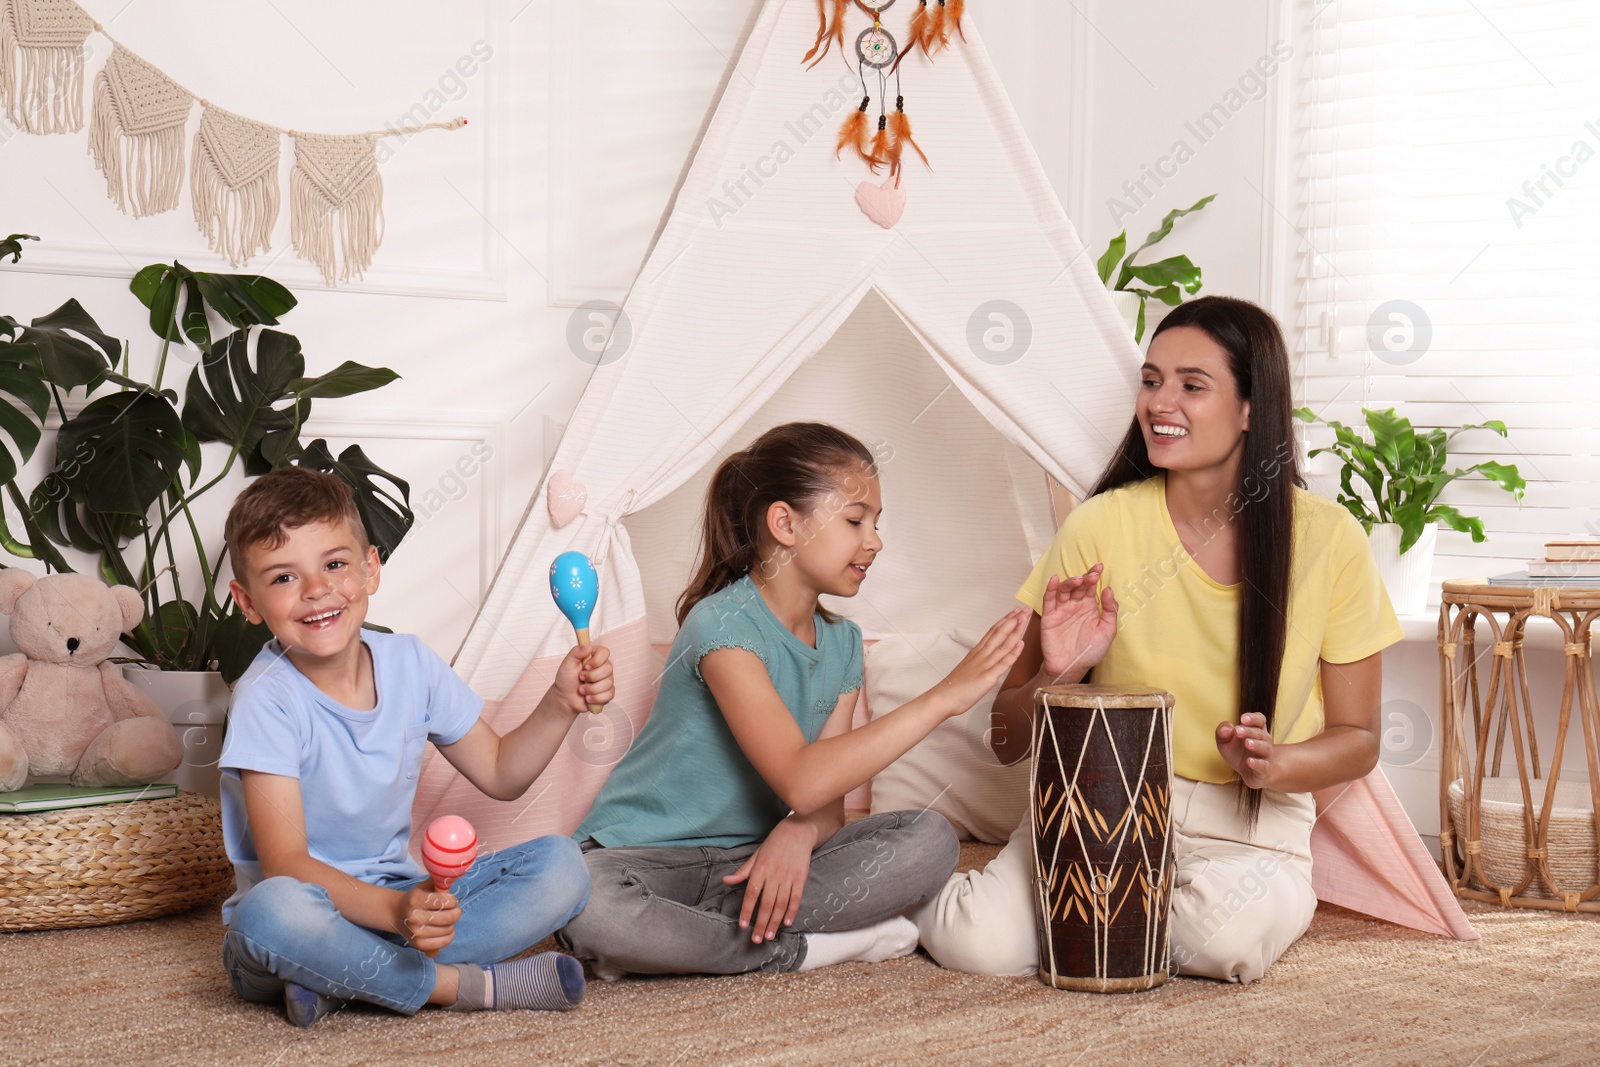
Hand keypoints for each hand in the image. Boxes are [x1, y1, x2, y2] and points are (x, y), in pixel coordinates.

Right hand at [394, 882, 461, 955]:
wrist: (396, 914)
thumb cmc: (416, 898)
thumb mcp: (424, 886)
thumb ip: (438, 880)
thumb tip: (453, 875)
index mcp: (416, 899)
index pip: (444, 902)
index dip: (453, 901)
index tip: (453, 900)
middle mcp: (414, 917)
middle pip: (448, 918)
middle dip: (457, 912)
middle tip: (456, 910)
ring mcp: (415, 932)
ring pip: (448, 930)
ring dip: (453, 923)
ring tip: (448, 919)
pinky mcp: (418, 944)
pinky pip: (443, 942)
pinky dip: (450, 935)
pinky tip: (447, 930)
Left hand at [554, 644, 613, 713]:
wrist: (565, 698)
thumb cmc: (566, 680)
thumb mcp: (567, 664)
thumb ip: (576, 652)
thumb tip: (587, 647)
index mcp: (594, 657)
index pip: (605, 652)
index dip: (597, 660)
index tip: (586, 667)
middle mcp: (603, 667)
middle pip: (608, 669)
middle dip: (592, 677)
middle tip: (581, 678)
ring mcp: (607, 680)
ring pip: (608, 683)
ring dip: (591, 689)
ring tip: (581, 690)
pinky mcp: (608, 693)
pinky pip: (609, 695)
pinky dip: (596, 698)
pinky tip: (588, 698)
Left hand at [722, 817, 818, 942]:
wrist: (798, 831)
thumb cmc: (774, 843)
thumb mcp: (756, 855)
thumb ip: (743, 871)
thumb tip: (726, 881)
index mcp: (760, 869)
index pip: (752, 894)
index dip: (747, 911)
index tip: (743, 926)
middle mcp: (774, 875)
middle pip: (766, 904)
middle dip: (761, 923)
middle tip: (756, 940)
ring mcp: (788, 877)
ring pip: (781, 904)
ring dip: (775, 921)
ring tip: (769, 936)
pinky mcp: (801, 878)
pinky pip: (796, 898)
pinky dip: (792, 911)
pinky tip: (787, 923)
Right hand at [934, 607, 1029, 715]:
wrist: (944, 697)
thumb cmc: (956, 686)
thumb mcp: (969, 667)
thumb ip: (980, 660)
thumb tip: (989, 657)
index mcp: (977, 651)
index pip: (994, 630)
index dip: (1006, 619)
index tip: (1016, 611)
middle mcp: (982, 654)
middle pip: (1000, 632)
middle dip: (1014, 619)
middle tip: (1025, 608)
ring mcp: (985, 664)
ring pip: (1003, 644)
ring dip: (1015, 630)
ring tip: (1025, 619)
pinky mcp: (987, 676)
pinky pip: (1003, 663)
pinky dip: (1013, 653)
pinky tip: (1021, 644)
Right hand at [1039, 567, 1117, 678]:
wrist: (1072, 667)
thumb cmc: (1091, 651)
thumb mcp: (1107, 631)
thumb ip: (1110, 611)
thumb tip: (1108, 590)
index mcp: (1089, 607)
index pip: (1091, 587)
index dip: (1095, 575)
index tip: (1100, 567)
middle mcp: (1075, 605)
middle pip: (1078, 586)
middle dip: (1085, 578)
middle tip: (1092, 575)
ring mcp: (1062, 610)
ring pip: (1064, 590)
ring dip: (1070, 582)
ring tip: (1078, 580)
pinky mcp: (1049, 616)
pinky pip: (1049, 600)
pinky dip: (1051, 589)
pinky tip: (1055, 580)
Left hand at [1216, 712, 1273, 789]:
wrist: (1251, 774)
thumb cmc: (1238, 753)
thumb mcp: (1225, 742)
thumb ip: (1222, 733)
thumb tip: (1226, 729)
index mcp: (1256, 730)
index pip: (1259, 720)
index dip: (1253, 718)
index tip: (1242, 718)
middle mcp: (1264, 741)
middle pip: (1259, 733)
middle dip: (1248, 731)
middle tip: (1238, 731)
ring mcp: (1266, 755)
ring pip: (1264, 748)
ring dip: (1256, 744)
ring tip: (1247, 743)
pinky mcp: (1265, 769)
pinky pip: (1264, 765)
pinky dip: (1257, 763)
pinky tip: (1249, 761)